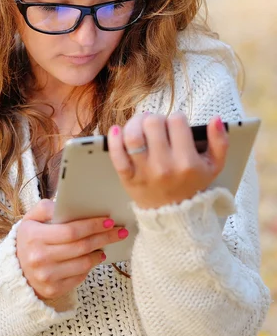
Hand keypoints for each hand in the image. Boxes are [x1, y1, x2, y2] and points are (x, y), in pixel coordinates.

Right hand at [16, 199, 128, 301]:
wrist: (14, 270)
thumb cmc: (28, 240)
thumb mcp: (30, 219)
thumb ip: (45, 208)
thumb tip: (64, 204)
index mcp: (34, 237)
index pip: (71, 231)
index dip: (92, 226)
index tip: (109, 221)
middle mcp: (39, 258)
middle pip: (81, 247)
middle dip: (104, 237)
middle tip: (120, 231)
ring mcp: (46, 276)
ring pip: (83, 264)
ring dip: (99, 253)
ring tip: (106, 245)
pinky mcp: (53, 289)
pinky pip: (78, 277)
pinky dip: (89, 267)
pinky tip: (94, 258)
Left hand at [107, 112, 228, 209]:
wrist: (174, 217)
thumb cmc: (192, 186)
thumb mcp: (213, 167)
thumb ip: (220, 142)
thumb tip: (216, 119)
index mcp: (187, 161)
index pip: (177, 121)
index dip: (176, 118)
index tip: (175, 127)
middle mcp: (165, 166)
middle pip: (153, 123)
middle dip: (155, 118)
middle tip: (156, 125)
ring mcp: (144, 172)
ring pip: (133, 135)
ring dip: (134, 123)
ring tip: (140, 125)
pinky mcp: (128, 177)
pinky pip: (117, 155)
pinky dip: (114, 139)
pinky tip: (117, 131)